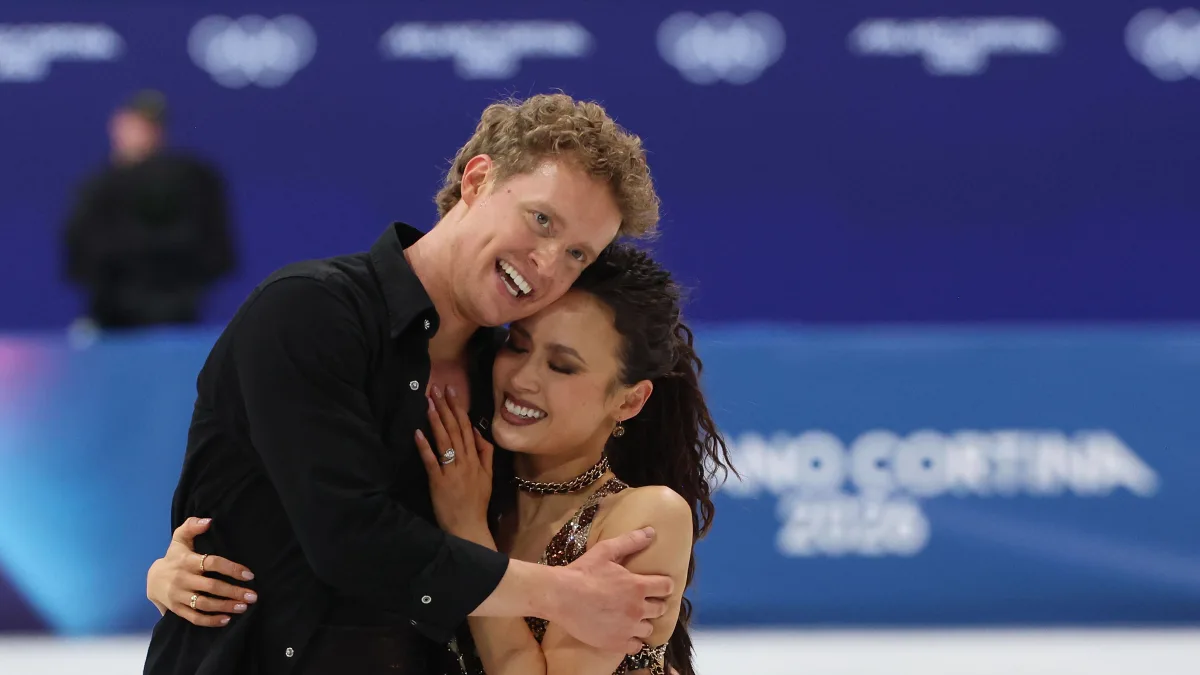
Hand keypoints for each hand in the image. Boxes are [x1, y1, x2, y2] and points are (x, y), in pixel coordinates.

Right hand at [146, 517, 257, 626]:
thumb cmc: (174, 557)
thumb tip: (208, 521)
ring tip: (243, 607)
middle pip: (212, 586)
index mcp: (187, 561)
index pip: (212, 563)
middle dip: (234, 592)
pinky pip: (194, 618)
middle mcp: (183, 579)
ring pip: (204, 604)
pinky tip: (226, 620)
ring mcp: (179, 595)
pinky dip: (210, 621)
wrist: (152, 579)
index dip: (231, 568)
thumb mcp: (180, 539)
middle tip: (252, 596)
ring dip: (225, 606)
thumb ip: (192, 526)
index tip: (249, 575)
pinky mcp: (177, 609)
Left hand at [415, 386, 493, 541]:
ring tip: (429, 403)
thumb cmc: (476, 502)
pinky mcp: (439, 482)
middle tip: (437, 388)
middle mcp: (465, 461)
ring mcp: (452, 471)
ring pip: (445, 441)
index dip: (458, 408)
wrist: (469, 527)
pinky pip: (432, 461)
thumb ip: (485, 453)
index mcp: (476, 459)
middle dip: (446, 408)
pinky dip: (425, 447)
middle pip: (455, 429)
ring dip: (436, 421)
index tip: (452, 391)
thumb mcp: (488, 476)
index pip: (466, 427)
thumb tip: (478, 431)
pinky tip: (418, 433)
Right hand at [554, 527, 674, 653]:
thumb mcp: (606, 551)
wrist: (560, 596)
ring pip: (648, 629)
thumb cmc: (583, 572)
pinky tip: (625, 633)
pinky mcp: (616, 642)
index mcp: (638, 586)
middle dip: (655, 604)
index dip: (663, 585)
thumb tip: (651, 532)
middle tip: (643, 601)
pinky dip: (633, 641)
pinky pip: (636, 646)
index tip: (657, 586)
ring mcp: (628, 628)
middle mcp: (637, 609)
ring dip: (643, 622)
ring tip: (632, 618)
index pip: (666, 587)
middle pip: (660, 609)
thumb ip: (630, 541)